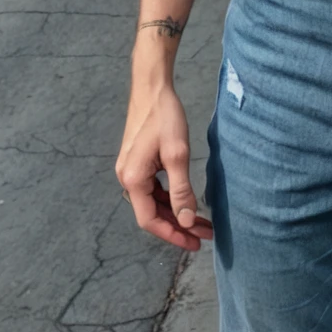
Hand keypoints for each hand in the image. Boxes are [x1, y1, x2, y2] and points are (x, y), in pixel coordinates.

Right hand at [116, 83, 213, 251]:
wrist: (152, 87)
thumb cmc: (164, 116)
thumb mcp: (177, 154)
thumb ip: (181, 190)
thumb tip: (187, 220)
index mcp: (132, 180)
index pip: (150, 221)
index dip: (173, 235)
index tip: (194, 243)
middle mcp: (127, 178)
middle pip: (152, 213)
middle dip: (179, 225)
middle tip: (204, 235)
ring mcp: (131, 170)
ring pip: (153, 202)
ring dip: (176, 213)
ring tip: (201, 221)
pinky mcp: (138, 162)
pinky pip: (153, 189)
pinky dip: (169, 198)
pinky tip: (186, 200)